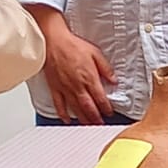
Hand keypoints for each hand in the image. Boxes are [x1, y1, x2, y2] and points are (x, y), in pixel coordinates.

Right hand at [34, 10, 115, 124]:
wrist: (53, 41)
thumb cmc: (72, 45)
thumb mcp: (95, 53)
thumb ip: (106, 69)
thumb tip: (114, 80)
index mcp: (89, 78)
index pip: (100, 98)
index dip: (106, 108)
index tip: (110, 113)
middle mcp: (77, 86)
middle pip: (89, 107)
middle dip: (96, 118)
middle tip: (101, 125)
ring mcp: (65, 88)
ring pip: (75, 109)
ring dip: (83, 119)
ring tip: (89, 126)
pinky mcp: (54, 87)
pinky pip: (58, 104)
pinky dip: (63, 114)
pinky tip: (67, 120)